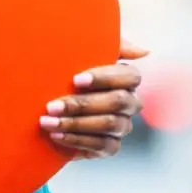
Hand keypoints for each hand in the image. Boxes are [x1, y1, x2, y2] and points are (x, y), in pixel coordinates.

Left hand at [41, 40, 149, 158]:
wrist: (54, 104)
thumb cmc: (73, 72)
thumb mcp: (89, 53)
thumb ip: (115, 45)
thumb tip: (143, 51)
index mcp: (128, 79)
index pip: (129, 76)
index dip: (104, 78)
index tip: (75, 80)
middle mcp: (130, 103)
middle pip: (117, 102)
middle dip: (82, 104)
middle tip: (52, 105)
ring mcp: (122, 126)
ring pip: (108, 124)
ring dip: (75, 123)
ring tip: (48, 121)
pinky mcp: (111, 147)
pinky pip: (101, 145)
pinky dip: (76, 140)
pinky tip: (56, 135)